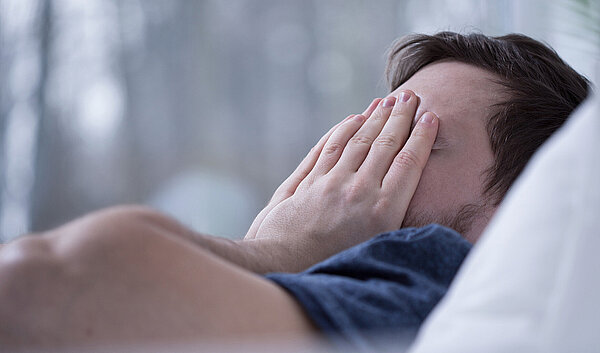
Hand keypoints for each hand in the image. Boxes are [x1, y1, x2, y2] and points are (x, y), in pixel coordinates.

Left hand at [250, 91, 438, 270]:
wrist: (282, 266)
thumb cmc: (331, 267)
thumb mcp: (373, 251)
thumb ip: (390, 219)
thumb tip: (406, 197)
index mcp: (382, 212)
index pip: (407, 163)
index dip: (421, 137)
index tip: (430, 118)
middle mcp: (358, 191)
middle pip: (384, 144)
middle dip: (399, 117)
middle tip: (410, 96)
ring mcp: (331, 183)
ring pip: (357, 141)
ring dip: (373, 117)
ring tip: (385, 101)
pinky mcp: (309, 181)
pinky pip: (329, 147)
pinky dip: (342, 129)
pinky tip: (352, 119)